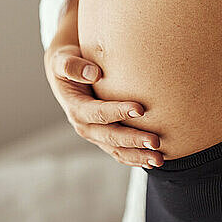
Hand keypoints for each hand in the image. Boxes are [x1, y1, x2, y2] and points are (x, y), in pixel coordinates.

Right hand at [44, 44, 163, 168]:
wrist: (66, 72)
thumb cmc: (66, 63)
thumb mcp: (62, 61)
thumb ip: (72, 66)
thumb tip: (93, 73)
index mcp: (75, 108)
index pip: (99, 113)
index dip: (118, 112)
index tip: (140, 109)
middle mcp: (84, 126)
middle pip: (110, 137)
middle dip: (133, 140)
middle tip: (155, 140)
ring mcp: (95, 134)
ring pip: (117, 150)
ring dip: (138, 156)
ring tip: (159, 159)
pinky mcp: (104, 137)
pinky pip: (120, 152)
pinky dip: (136, 157)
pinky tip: (153, 161)